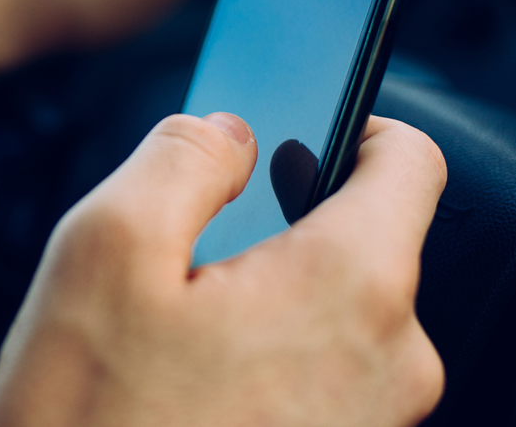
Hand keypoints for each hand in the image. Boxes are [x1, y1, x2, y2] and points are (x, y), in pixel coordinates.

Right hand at [0, 114, 446, 426]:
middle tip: (187, 256)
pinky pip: (324, 388)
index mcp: (350, 288)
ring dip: (269, 306)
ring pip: (338, 322)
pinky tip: (188, 394)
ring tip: (172, 341)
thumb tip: (230, 129)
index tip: (304, 126)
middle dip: (283, 229)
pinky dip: (269, 369)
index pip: (411, 162)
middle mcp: (390, 367)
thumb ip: (183, 154)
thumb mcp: (104, 248)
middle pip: (367, 245)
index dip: (355, 122)